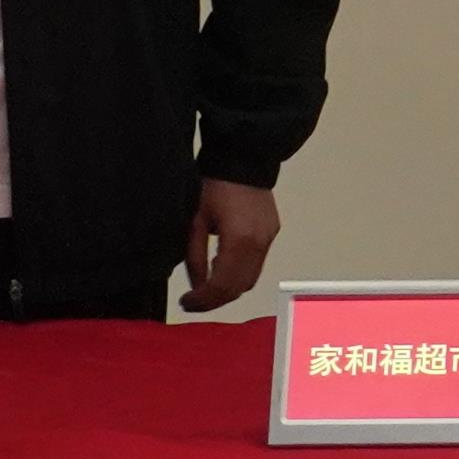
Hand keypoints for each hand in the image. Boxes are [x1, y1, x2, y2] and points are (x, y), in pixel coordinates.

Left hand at [184, 177, 280, 311]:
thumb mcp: (195, 221)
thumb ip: (194, 256)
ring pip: (250, 279)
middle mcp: (260, 244)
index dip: (204, 300)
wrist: (243, 155)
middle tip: (194, 302)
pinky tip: (223, 269)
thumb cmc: (214, 185)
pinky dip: (240, 274)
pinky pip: (257, 264)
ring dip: (229, 289)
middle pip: (239, 287)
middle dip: (215, 300)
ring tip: (206, 289)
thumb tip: (196, 285)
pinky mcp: (271, 232)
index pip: (223, 285)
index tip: (187, 303)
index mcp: (240, 241)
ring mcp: (269, 238)